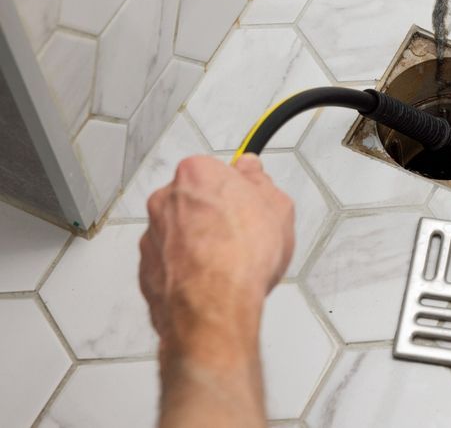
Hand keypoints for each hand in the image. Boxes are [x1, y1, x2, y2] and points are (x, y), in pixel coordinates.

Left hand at [140, 155, 293, 350]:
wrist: (213, 307)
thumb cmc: (241, 258)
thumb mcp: (278, 208)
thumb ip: (261, 182)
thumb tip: (253, 173)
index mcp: (196, 173)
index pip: (219, 170)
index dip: (239, 189)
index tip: (250, 201)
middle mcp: (165, 200)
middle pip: (195, 200)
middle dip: (216, 214)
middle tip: (243, 234)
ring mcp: (152, 236)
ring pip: (180, 232)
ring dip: (200, 243)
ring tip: (229, 264)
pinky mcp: (146, 269)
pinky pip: (170, 262)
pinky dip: (186, 269)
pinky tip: (212, 281)